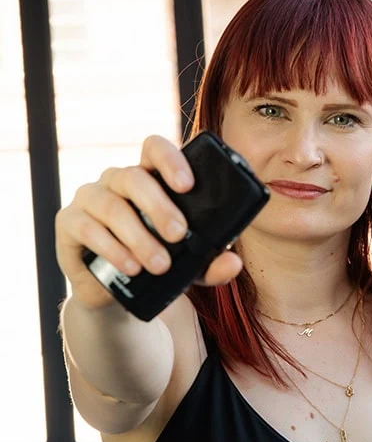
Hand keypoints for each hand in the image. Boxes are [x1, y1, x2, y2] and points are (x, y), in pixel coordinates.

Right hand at [55, 134, 243, 309]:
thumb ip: (211, 262)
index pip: (154, 148)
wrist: (114, 293)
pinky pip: (87, 227)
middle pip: (133, 177)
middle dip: (159, 206)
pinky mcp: (69, 223)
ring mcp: (89, 198)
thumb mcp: (188, 265)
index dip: (170, 160)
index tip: (188, 185)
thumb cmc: (155, 264)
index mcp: (148, 178)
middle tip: (178, 234)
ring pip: (111, 205)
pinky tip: (130, 267)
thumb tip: (233, 262)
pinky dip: (112, 248)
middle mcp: (116, 181)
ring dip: (138, 236)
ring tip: (159, 264)